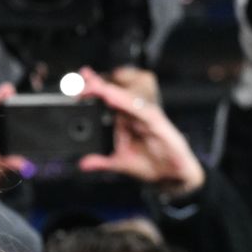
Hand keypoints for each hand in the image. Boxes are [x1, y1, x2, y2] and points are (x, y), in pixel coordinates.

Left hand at [75, 66, 205, 197]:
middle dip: (100, 84)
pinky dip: (130, 104)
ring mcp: (147, 117)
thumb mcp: (120, 164)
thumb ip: (102, 162)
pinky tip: (116, 99)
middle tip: (83, 76)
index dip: (94, 90)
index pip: (109, 101)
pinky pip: (143, 111)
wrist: (173, 176)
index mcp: (126, 120)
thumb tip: (83, 163)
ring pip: (128, 98)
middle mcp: (136, 115)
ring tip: (95, 86)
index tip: (78, 82)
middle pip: (117, 94)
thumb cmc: (151, 164)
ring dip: (112, 91)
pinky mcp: (159, 124)